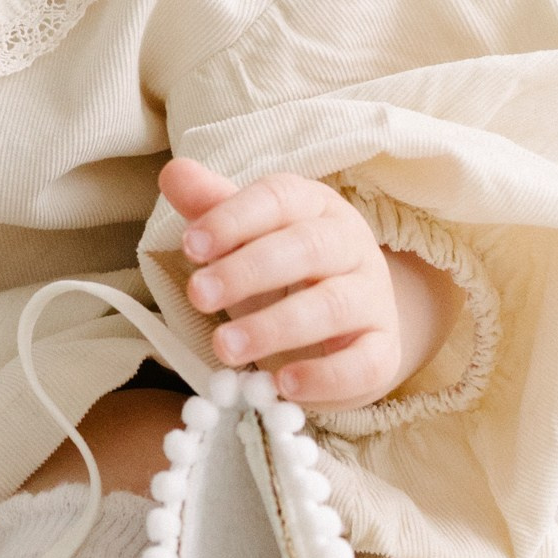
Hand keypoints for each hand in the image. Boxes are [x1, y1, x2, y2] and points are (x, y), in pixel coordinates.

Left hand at [161, 156, 417, 409]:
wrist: (349, 323)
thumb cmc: (284, 272)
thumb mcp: (247, 237)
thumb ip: (211, 207)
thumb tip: (173, 174)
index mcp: (314, 206)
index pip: (278, 198)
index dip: (232, 220)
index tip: (189, 246)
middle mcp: (350, 244)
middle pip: (306, 248)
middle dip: (247, 271)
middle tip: (197, 296)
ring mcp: (372, 298)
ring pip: (332, 305)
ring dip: (275, 327)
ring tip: (225, 346)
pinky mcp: (383, 350)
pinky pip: (364, 363)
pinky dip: (325, 376)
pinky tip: (283, 383)